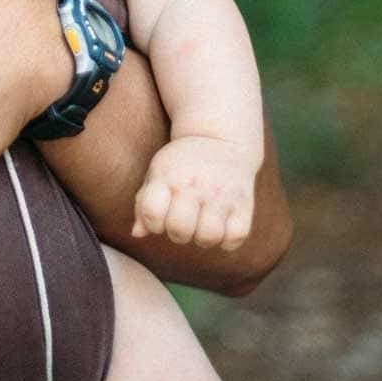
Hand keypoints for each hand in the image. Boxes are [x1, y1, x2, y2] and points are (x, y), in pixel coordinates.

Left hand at [133, 134, 256, 250]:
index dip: (153, 223)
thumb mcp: (157, 173)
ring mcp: (221, 194)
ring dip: (202, 239)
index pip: (152, 213)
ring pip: (209, 236)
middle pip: (179, 229)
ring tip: (202, 226)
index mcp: (168, 175)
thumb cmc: (182, 164)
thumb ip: (143, 203)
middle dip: (177, 234)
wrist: (222, 139)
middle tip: (183, 223)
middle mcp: (195, 184)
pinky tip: (222, 227)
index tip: (161, 217)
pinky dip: (227, 241)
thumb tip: (137, 234)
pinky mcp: (244, 202)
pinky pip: (236, 237)